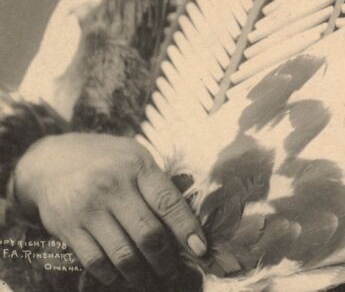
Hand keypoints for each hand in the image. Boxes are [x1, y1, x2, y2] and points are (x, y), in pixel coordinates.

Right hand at [14, 132, 206, 287]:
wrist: (52, 160)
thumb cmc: (106, 160)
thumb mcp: (135, 158)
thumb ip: (158, 184)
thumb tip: (188, 216)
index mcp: (137, 166)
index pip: (168, 201)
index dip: (186, 228)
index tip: (200, 248)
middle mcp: (113, 185)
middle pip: (148, 234)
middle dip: (165, 259)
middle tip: (172, 269)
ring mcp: (89, 208)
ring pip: (123, 254)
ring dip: (141, 274)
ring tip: (149, 277)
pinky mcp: (69, 227)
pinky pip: (96, 263)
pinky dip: (113, 276)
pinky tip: (121, 275)